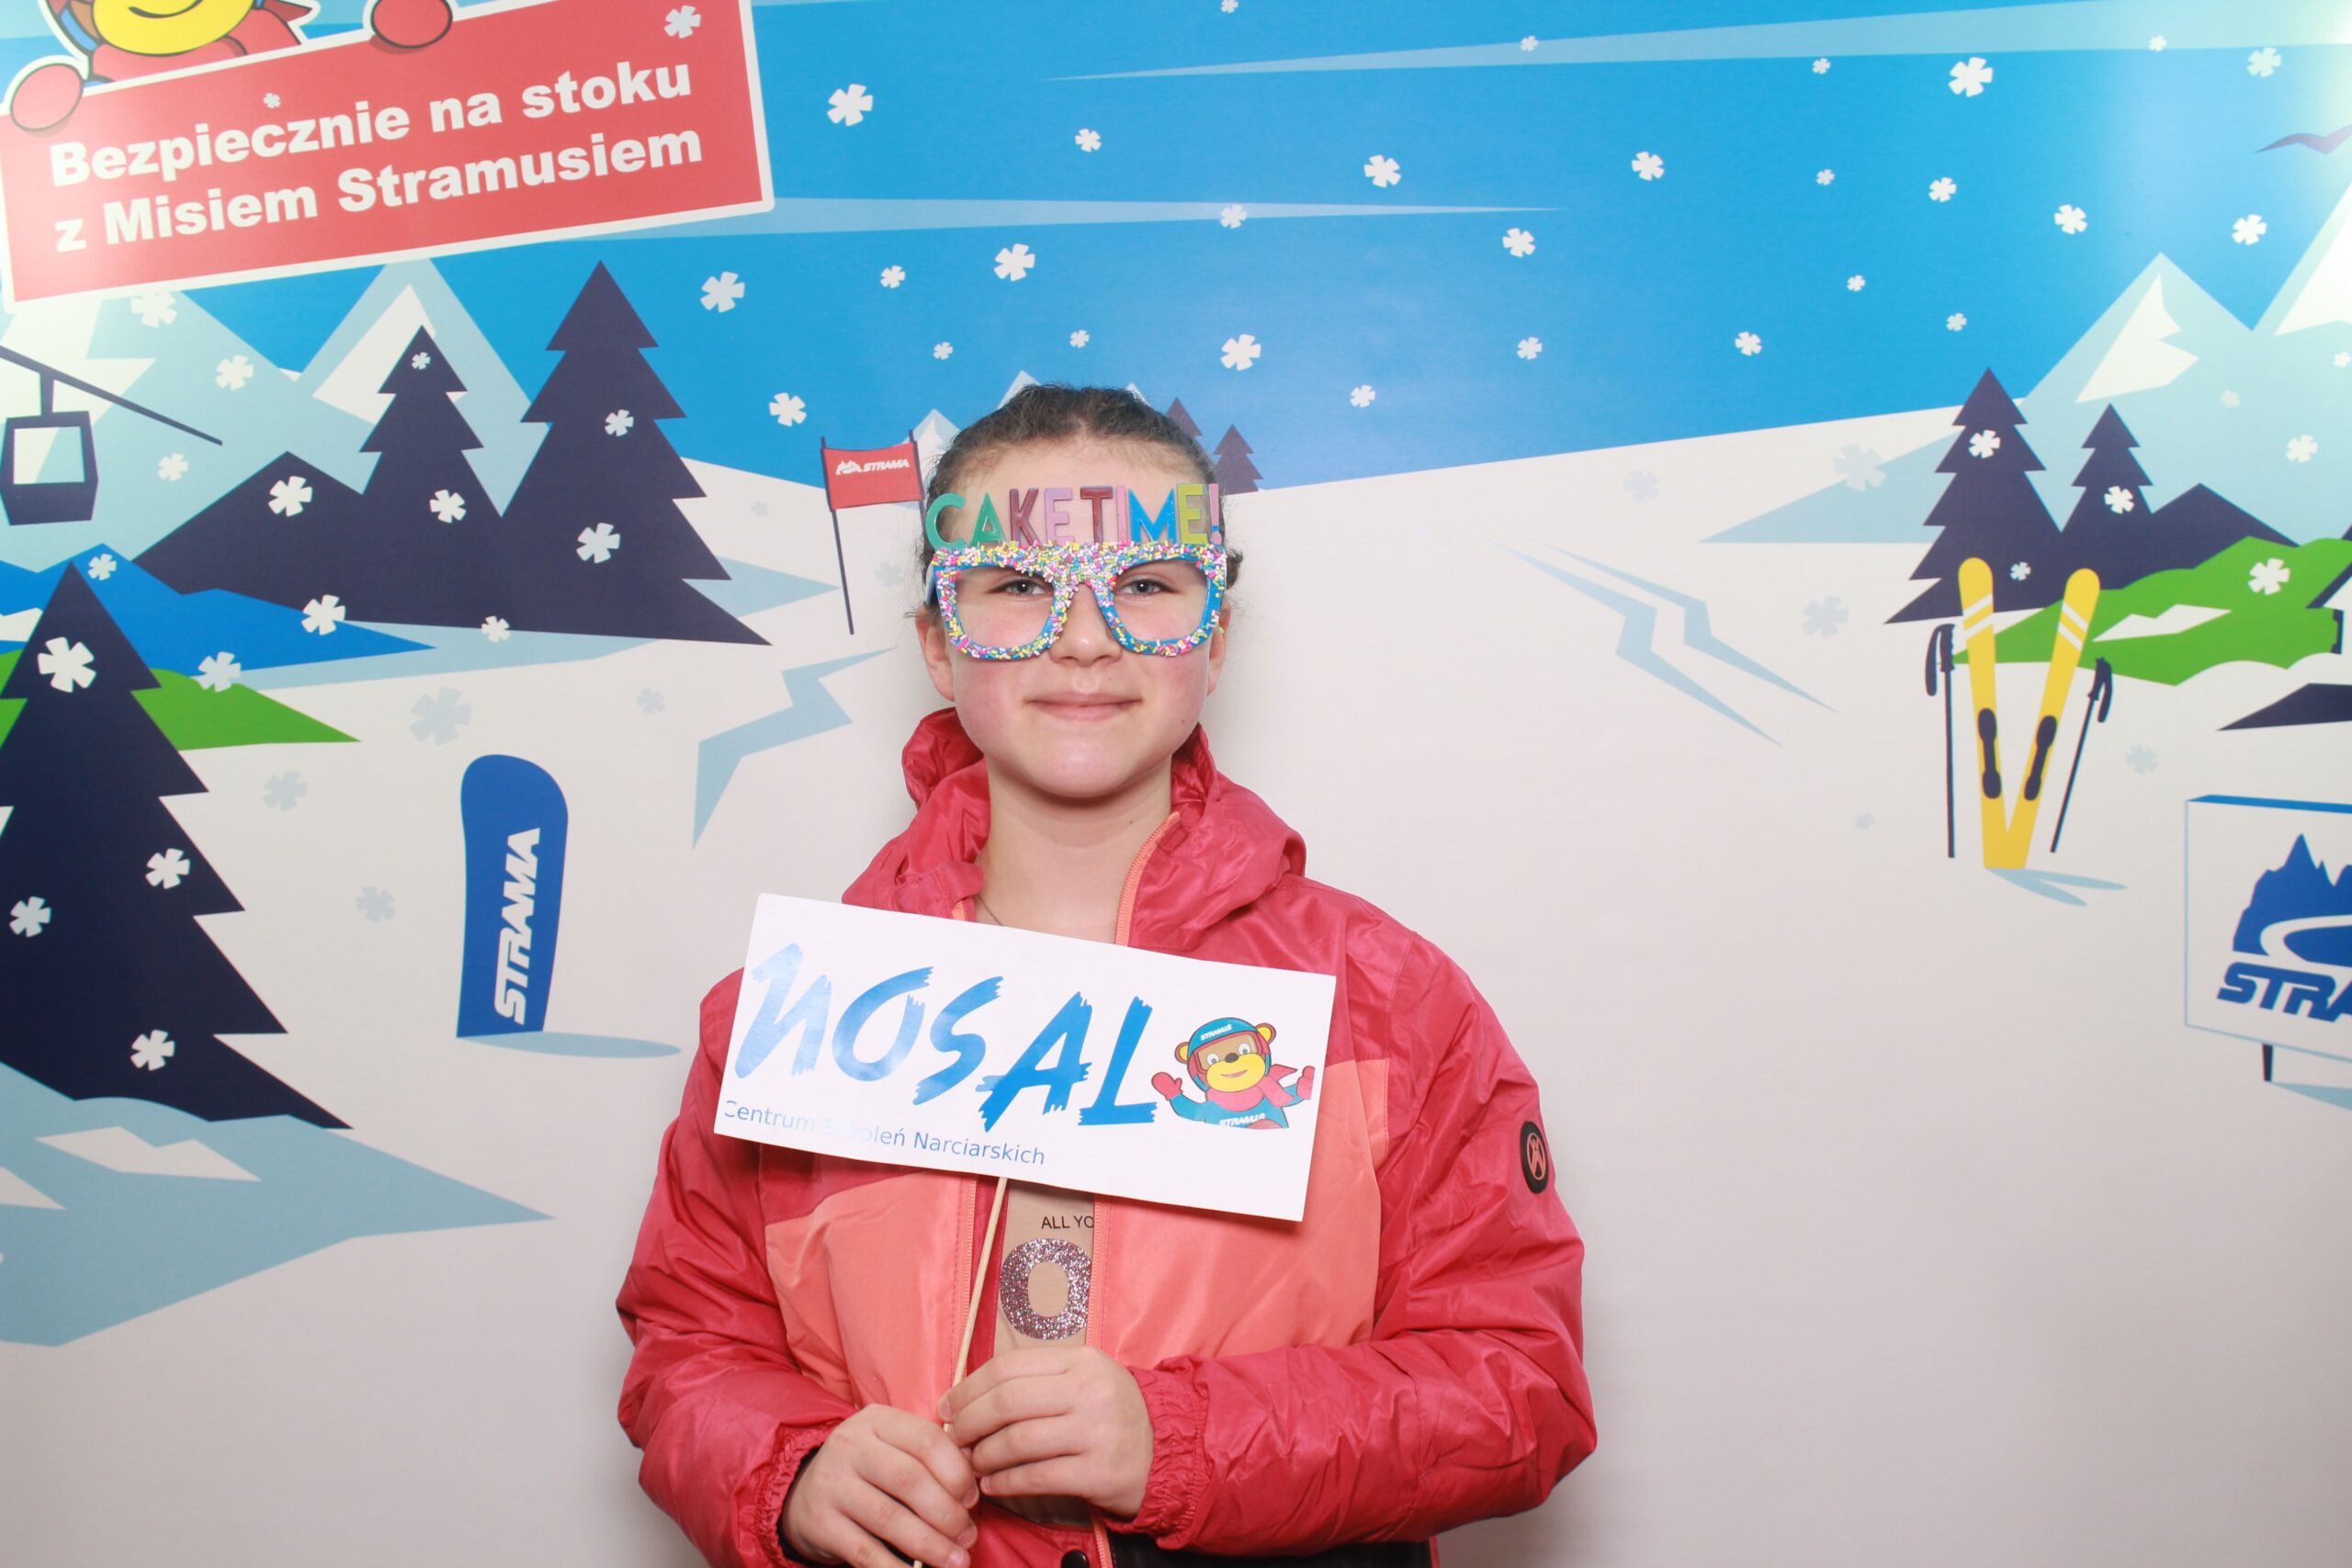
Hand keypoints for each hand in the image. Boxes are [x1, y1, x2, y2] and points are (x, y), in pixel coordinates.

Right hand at [782, 1403, 978, 1567]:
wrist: (805, 1491)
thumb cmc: (869, 1470)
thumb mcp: (893, 1447)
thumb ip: (930, 1457)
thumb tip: (973, 1487)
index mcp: (877, 1420)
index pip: (926, 1440)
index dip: (957, 1473)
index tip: (972, 1500)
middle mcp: (850, 1446)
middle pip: (910, 1480)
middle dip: (947, 1514)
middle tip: (968, 1537)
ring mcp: (832, 1485)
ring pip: (890, 1518)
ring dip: (930, 1545)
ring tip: (955, 1560)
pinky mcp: (820, 1524)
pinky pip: (865, 1551)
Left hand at [941, 1345, 1153, 1518]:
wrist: (1165, 1450)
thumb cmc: (1109, 1413)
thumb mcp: (1082, 1378)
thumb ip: (1035, 1379)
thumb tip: (966, 1397)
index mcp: (1081, 1360)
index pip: (1009, 1366)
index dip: (969, 1387)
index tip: (947, 1406)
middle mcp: (1090, 1390)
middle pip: (1008, 1401)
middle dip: (969, 1422)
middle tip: (954, 1438)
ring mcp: (1098, 1432)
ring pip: (1019, 1440)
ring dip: (984, 1456)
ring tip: (973, 1464)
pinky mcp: (1100, 1472)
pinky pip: (1037, 1477)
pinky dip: (1005, 1482)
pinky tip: (992, 1484)